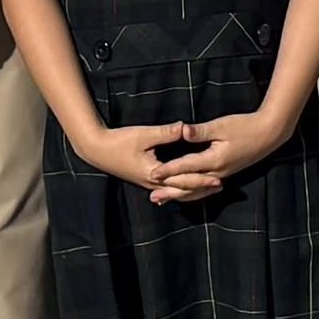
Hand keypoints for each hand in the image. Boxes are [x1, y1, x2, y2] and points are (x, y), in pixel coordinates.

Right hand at [91, 122, 211, 194]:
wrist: (98, 150)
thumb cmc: (120, 141)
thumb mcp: (144, 135)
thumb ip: (166, 133)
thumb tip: (185, 127)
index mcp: (154, 174)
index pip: (183, 180)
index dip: (201, 179)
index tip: (217, 178)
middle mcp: (153, 183)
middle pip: (182, 189)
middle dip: (201, 188)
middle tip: (220, 185)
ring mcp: (149, 183)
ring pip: (175, 191)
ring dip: (192, 190)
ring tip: (209, 187)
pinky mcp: (146, 179)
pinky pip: (168, 187)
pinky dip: (180, 188)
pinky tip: (187, 187)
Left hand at [162, 106, 284, 192]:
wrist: (269, 134)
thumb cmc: (245, 126)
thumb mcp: (221, 125)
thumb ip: (200, 131)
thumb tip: (182, 131)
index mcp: (214, 160)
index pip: (186, 167)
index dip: (168, 171)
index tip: (153, 174)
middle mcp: (217, 172)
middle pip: (189, 186)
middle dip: (170, 192)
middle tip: (153, 198)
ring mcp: (222, 174)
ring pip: (197, 191)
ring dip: (179, 196)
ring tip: (163, 200)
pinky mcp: (225, 173)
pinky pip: (205, 188)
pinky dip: (192, 192)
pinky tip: (185, 192)